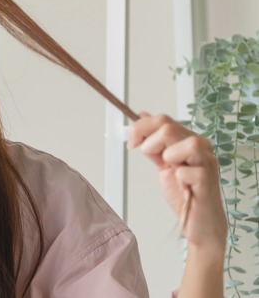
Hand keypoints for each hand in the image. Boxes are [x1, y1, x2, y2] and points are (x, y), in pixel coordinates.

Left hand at [127, 113, 225, 249]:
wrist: (199, 224)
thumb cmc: (184, 194)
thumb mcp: (163, 164)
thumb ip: (154, 142)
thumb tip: (142, 116)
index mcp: (188, 141)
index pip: (164, 120)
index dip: (142, 127)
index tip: (131, 142)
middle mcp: (201, 149)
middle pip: (169, 127)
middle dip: (148, 140)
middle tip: (146, 155)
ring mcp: (206, 164)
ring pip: (189, 143)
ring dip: (168, 155)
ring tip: (169, 169)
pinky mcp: (207, 182)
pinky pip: (189, 171)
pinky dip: (178, 177)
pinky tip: (181, 184)